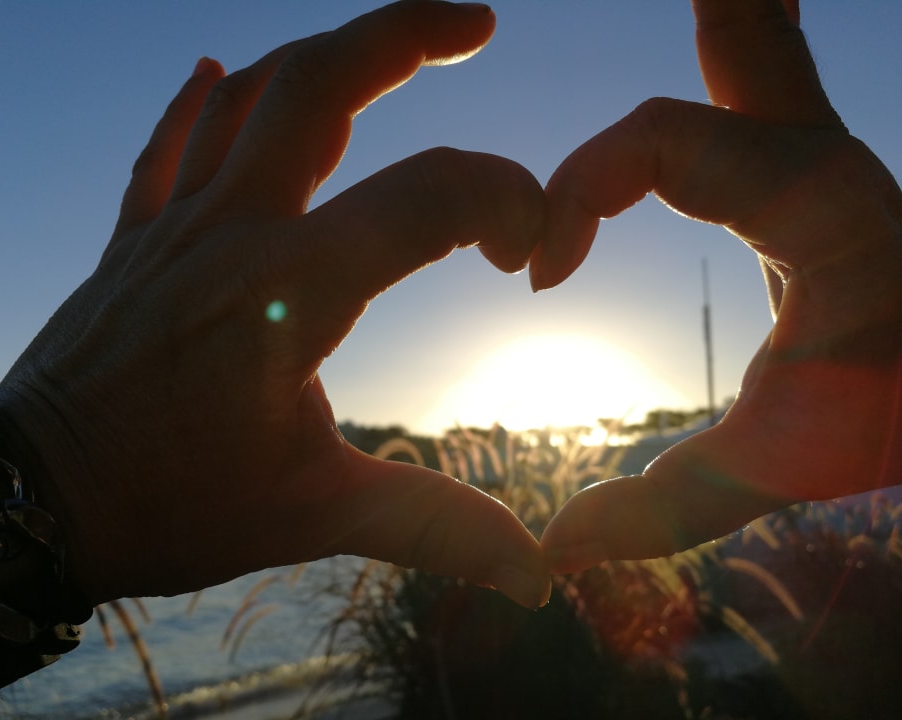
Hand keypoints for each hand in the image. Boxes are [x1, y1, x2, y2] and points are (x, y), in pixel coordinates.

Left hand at [0, 2, 549, 608]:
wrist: (29, 504)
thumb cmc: (167, 506)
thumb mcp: (310, 516)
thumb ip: (431, 526)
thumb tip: (532, 572)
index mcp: (287, 292)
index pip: (425, 200)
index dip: (504, 202)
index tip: (528, 253)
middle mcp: (230, 232)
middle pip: (321, 83)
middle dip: (407, 34)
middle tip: (474, 21)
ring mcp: (174, 225)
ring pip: (249, 94)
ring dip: (322, 55)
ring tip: (384, 47)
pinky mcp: (135, 239)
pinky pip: (167, 143)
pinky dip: (200, 100)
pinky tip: (218, 70)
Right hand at [537, 0, 901, 570]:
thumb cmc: (894, 419)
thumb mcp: (781, 463)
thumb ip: (664, 507)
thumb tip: (557, 550)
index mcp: (813, 204)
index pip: (659, 138)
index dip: (576, 189)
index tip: (539, 275)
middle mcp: (822, 156)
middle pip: (746, 27)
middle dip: (708, 4)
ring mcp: (821, 154)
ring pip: (764, 39)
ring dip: (726, 11)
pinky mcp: (808, 176)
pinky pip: (759, 88)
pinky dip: (736, 48)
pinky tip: (725, 28)